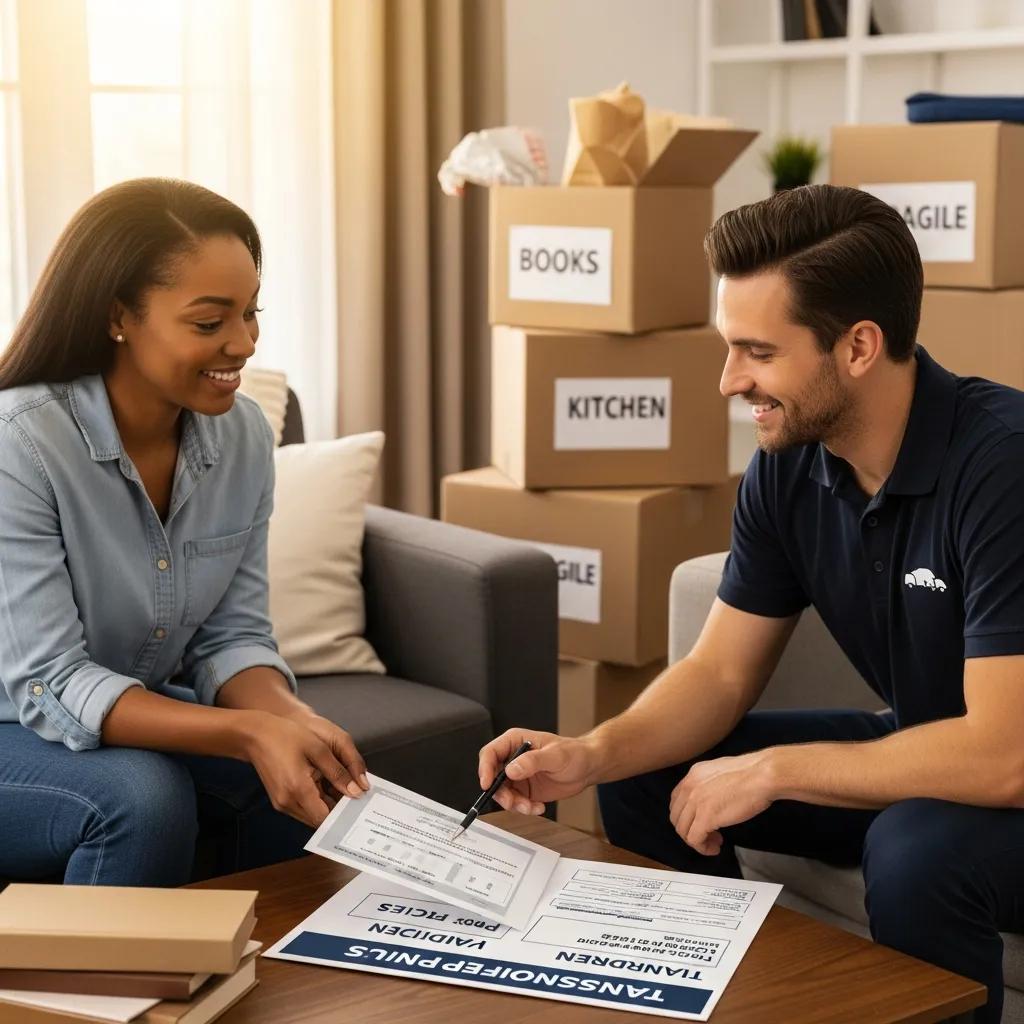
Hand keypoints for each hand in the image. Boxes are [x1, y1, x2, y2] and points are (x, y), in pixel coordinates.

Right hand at [242, 711, 368, 827]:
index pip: (325, 819)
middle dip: (338, 809)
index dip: (344, 815)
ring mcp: (282, 803)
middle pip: (319, 819)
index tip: (359, 805)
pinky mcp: (281, 800)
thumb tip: (357, 791)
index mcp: (298, 790)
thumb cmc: (286, 736)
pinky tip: (325, 784)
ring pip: (312, 814)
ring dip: (328, 804)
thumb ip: (339, 772)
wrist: (256, 735)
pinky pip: (304, 807)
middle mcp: (288, 803)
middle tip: (355, 794)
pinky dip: (317, 800)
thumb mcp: (319, 749)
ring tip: (341, 786)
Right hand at [478, 728, 597, 814]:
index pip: (490, 753)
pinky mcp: (524, 790)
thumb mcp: (555, 755)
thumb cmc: (574, 753)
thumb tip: (511, 769)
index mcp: (515, 742)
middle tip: (512, 802)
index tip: (487, 784)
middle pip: (492, 777)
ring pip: (502, 793)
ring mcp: (517, 775)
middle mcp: (512, 758)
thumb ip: (533, 761)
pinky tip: (539, 807)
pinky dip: (523, 808)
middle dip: (500, 793)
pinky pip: (514, 802)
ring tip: (531, 806)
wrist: (587, 768)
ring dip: (514, 804)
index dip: (485, 768)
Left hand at [669, 751, 776, 855]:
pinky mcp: (705, 817)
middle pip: (677, 817)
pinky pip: (694, 840)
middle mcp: (689, 787)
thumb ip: (710, 783)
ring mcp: (695, 802)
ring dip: (697, 840)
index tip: (699, 822)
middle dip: (689, 830)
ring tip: (714, 842)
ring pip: (683, 830)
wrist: (762, 776)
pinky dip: (703, 848)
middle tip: (708, 834)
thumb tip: (711, 798)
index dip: (686, 816)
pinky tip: (715, 847)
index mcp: (693, 774)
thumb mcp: (721, 771)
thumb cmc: (752, 773)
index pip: (676, 800)